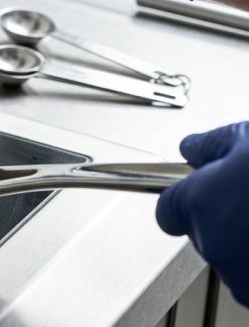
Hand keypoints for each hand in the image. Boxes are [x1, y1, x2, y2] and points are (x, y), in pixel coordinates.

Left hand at [156, 122, 248, 305]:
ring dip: (247, 244)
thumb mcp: (248, 138)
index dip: (185, 200)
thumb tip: (193, 148)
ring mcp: (243, 272)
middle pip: (202, 235)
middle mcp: (215, 243)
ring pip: (232, 259)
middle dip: (223, 220)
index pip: (168, 211)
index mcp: (201, 203)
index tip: (198, 194)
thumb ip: (211, 145)